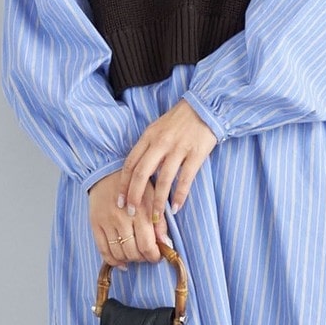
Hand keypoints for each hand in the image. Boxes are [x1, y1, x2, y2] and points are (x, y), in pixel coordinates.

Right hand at [88, 170, 170, 269]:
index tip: (157, 256)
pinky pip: (103, 250)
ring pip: (119, 253)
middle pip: (133, 252)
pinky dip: (113, 260)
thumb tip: (165, 243)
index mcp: (140, 211)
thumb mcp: (153, 196)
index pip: (147, 245)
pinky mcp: (95, 224)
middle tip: (147, 255)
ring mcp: (107, 222)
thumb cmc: (135, 184)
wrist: (107, 170)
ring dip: (129, 260)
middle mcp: (122, 219)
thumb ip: (160, 220)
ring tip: (135, 256)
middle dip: (143, 258)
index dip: (154, 256)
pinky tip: (121, 262)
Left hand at [115, 97, 217, 222]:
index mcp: (148, 136)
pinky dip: (180, 195)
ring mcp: (179, 148)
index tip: (119, 201)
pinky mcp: (196, 153)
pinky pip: (185, 179)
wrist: (205, 106)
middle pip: (141, 173)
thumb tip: (139, 173)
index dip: (123, 185)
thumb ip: (148, 148)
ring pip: (163, 180)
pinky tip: (176, 208)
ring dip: (157, 202)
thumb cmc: (180, 120)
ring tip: (155, 218)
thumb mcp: (158, 128)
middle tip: (131, 213)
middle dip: (134, 196)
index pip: (130, 164)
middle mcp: (160, 143)